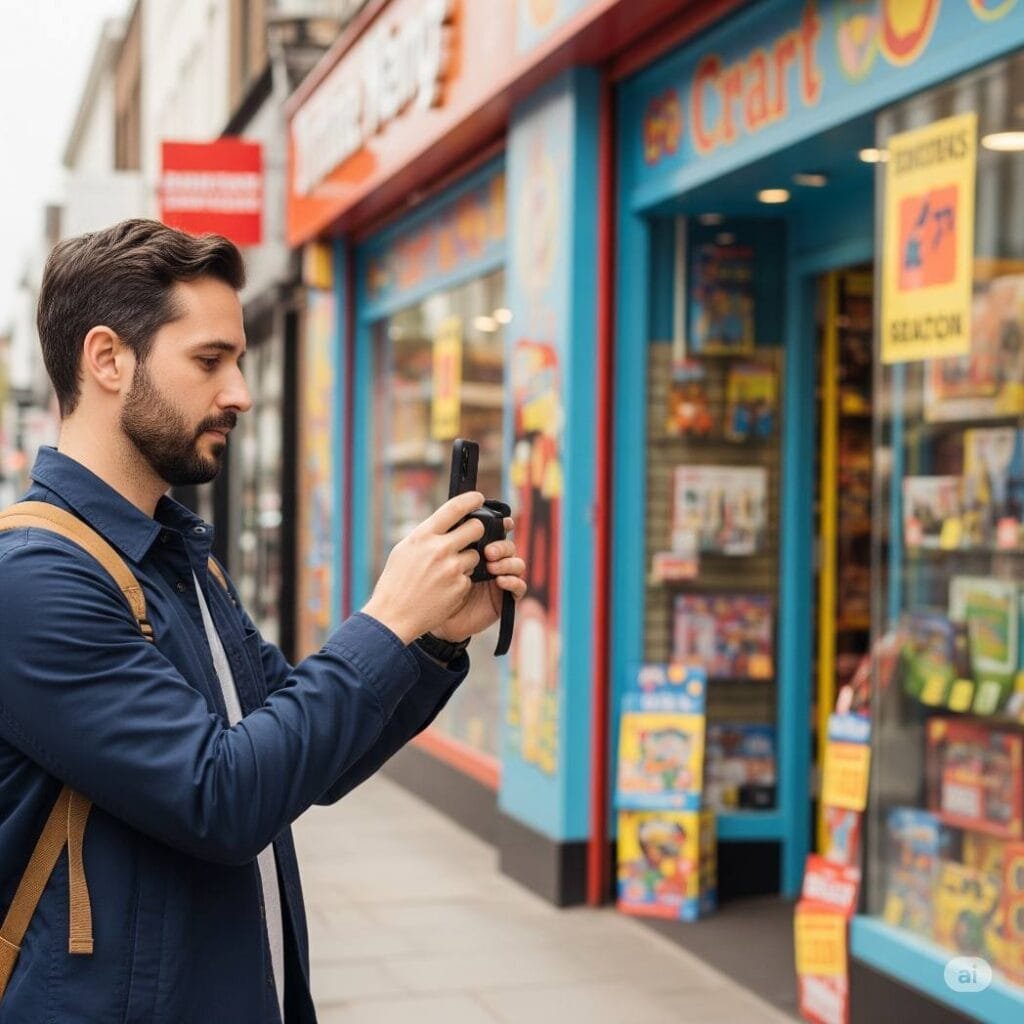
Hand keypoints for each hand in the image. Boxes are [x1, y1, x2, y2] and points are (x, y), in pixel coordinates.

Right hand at [361, 491, 487, 644]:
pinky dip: (461, 581)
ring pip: (475, 555)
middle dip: (476, 531)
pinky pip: (469, 577)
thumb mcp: (404, 550)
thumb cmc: (396, 582)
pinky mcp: (460, 587)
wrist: (394, 616)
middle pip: (476, 528)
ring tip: (445, 572)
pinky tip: (444, 588)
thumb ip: (426, 535)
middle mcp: (439, 549)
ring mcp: (452, 569)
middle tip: (471, 536)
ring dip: (466, 561)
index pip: (454, 508)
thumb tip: (446, 523)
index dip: (470, 500)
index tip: (478, 497)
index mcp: (423, 536)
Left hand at [432, 517, 526, 641]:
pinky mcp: (505, 598)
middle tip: (488, 552)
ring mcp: (500, 579)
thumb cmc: (432, 586)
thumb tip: (453, 518)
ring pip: (517, 564)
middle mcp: (492, 562)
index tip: (503, 522)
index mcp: (478, 549)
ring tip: (492, 567)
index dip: (502, 524)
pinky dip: (513, 582)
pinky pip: (519, 587)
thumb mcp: (437, 560)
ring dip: (508, 562)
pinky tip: (500, 581)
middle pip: (508, 546)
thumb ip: (448, 542)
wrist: (432, 616)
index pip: (496, 532)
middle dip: (501, 545)